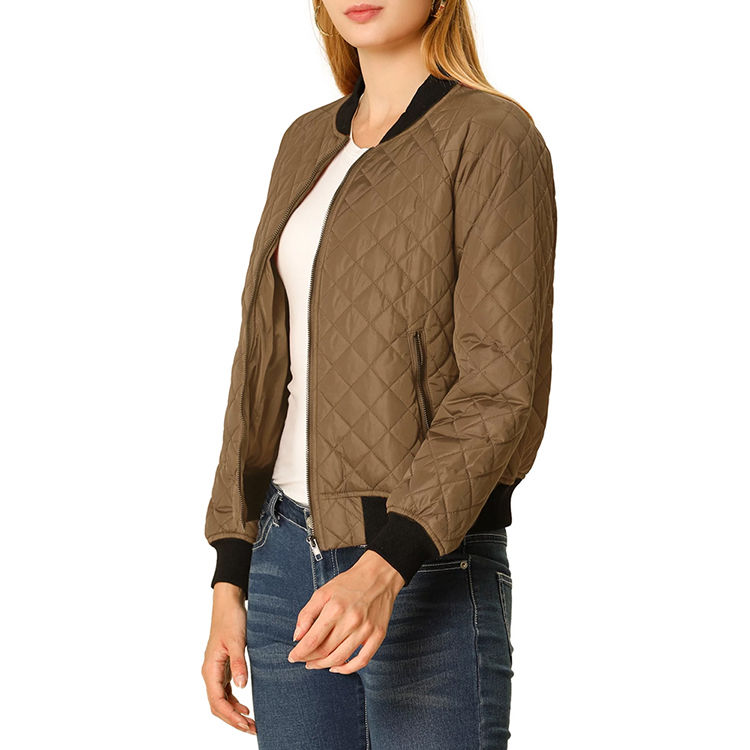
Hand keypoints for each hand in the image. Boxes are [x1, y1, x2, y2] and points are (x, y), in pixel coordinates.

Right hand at [201, 583, 255, 734]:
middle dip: (233, 720)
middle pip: (218, 705)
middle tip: (252, 729)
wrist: (228, 603)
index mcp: (210, 669)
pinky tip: (245, 707)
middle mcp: (210, 672)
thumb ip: (239, 664)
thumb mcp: (237, 641)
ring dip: (234, 713)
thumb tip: (241, 686)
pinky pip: (225, 691)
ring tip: (251, 723)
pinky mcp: (223, 666)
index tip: (246, 724)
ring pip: (221, 700)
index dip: (231, 716)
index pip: (217, 701)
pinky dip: (234, 702)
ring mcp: (216, 670)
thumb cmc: (231, 619)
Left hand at [287, 550, 404, 672]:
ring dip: (324, 665)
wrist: (379, 575)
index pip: (312, 640)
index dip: (299, 652)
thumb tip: (297, 637)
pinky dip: (348, 669)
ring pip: (341, 658)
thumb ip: (307, 614)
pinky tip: (337, 667)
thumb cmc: (349, 583)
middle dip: (309, 659)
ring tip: (316, 663)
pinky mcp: (378, 635)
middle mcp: (351, 621)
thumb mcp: (323, 592)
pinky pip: (362, 660)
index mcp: (335, 609)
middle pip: (325, 651)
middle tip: (303, 660)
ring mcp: (366, 630)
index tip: (292, 657)